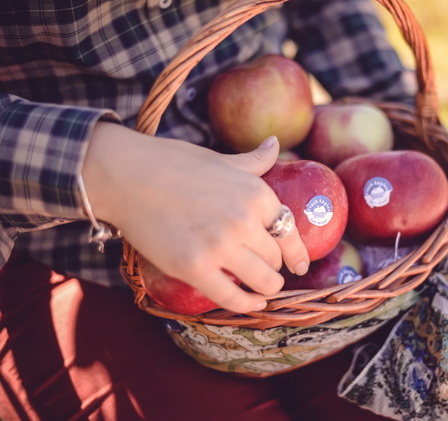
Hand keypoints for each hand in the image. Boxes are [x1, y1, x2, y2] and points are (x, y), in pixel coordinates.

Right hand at [82, 123, 309, 312]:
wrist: (125, 175)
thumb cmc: (172, 163)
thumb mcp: (221, 159)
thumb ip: (254, 161)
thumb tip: (275, 143)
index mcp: (256, 192)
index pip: (289, 231)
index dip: (298, 253)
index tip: (299, 265)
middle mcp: (245, 220)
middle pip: (275, 258)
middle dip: (273, 266)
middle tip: (266, 271)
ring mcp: (220, 246)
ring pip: (264, 282)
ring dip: (266, 288)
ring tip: (261, 290)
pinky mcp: (194, 267)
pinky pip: (232, 298)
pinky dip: (246, 305)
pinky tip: (250, 303)